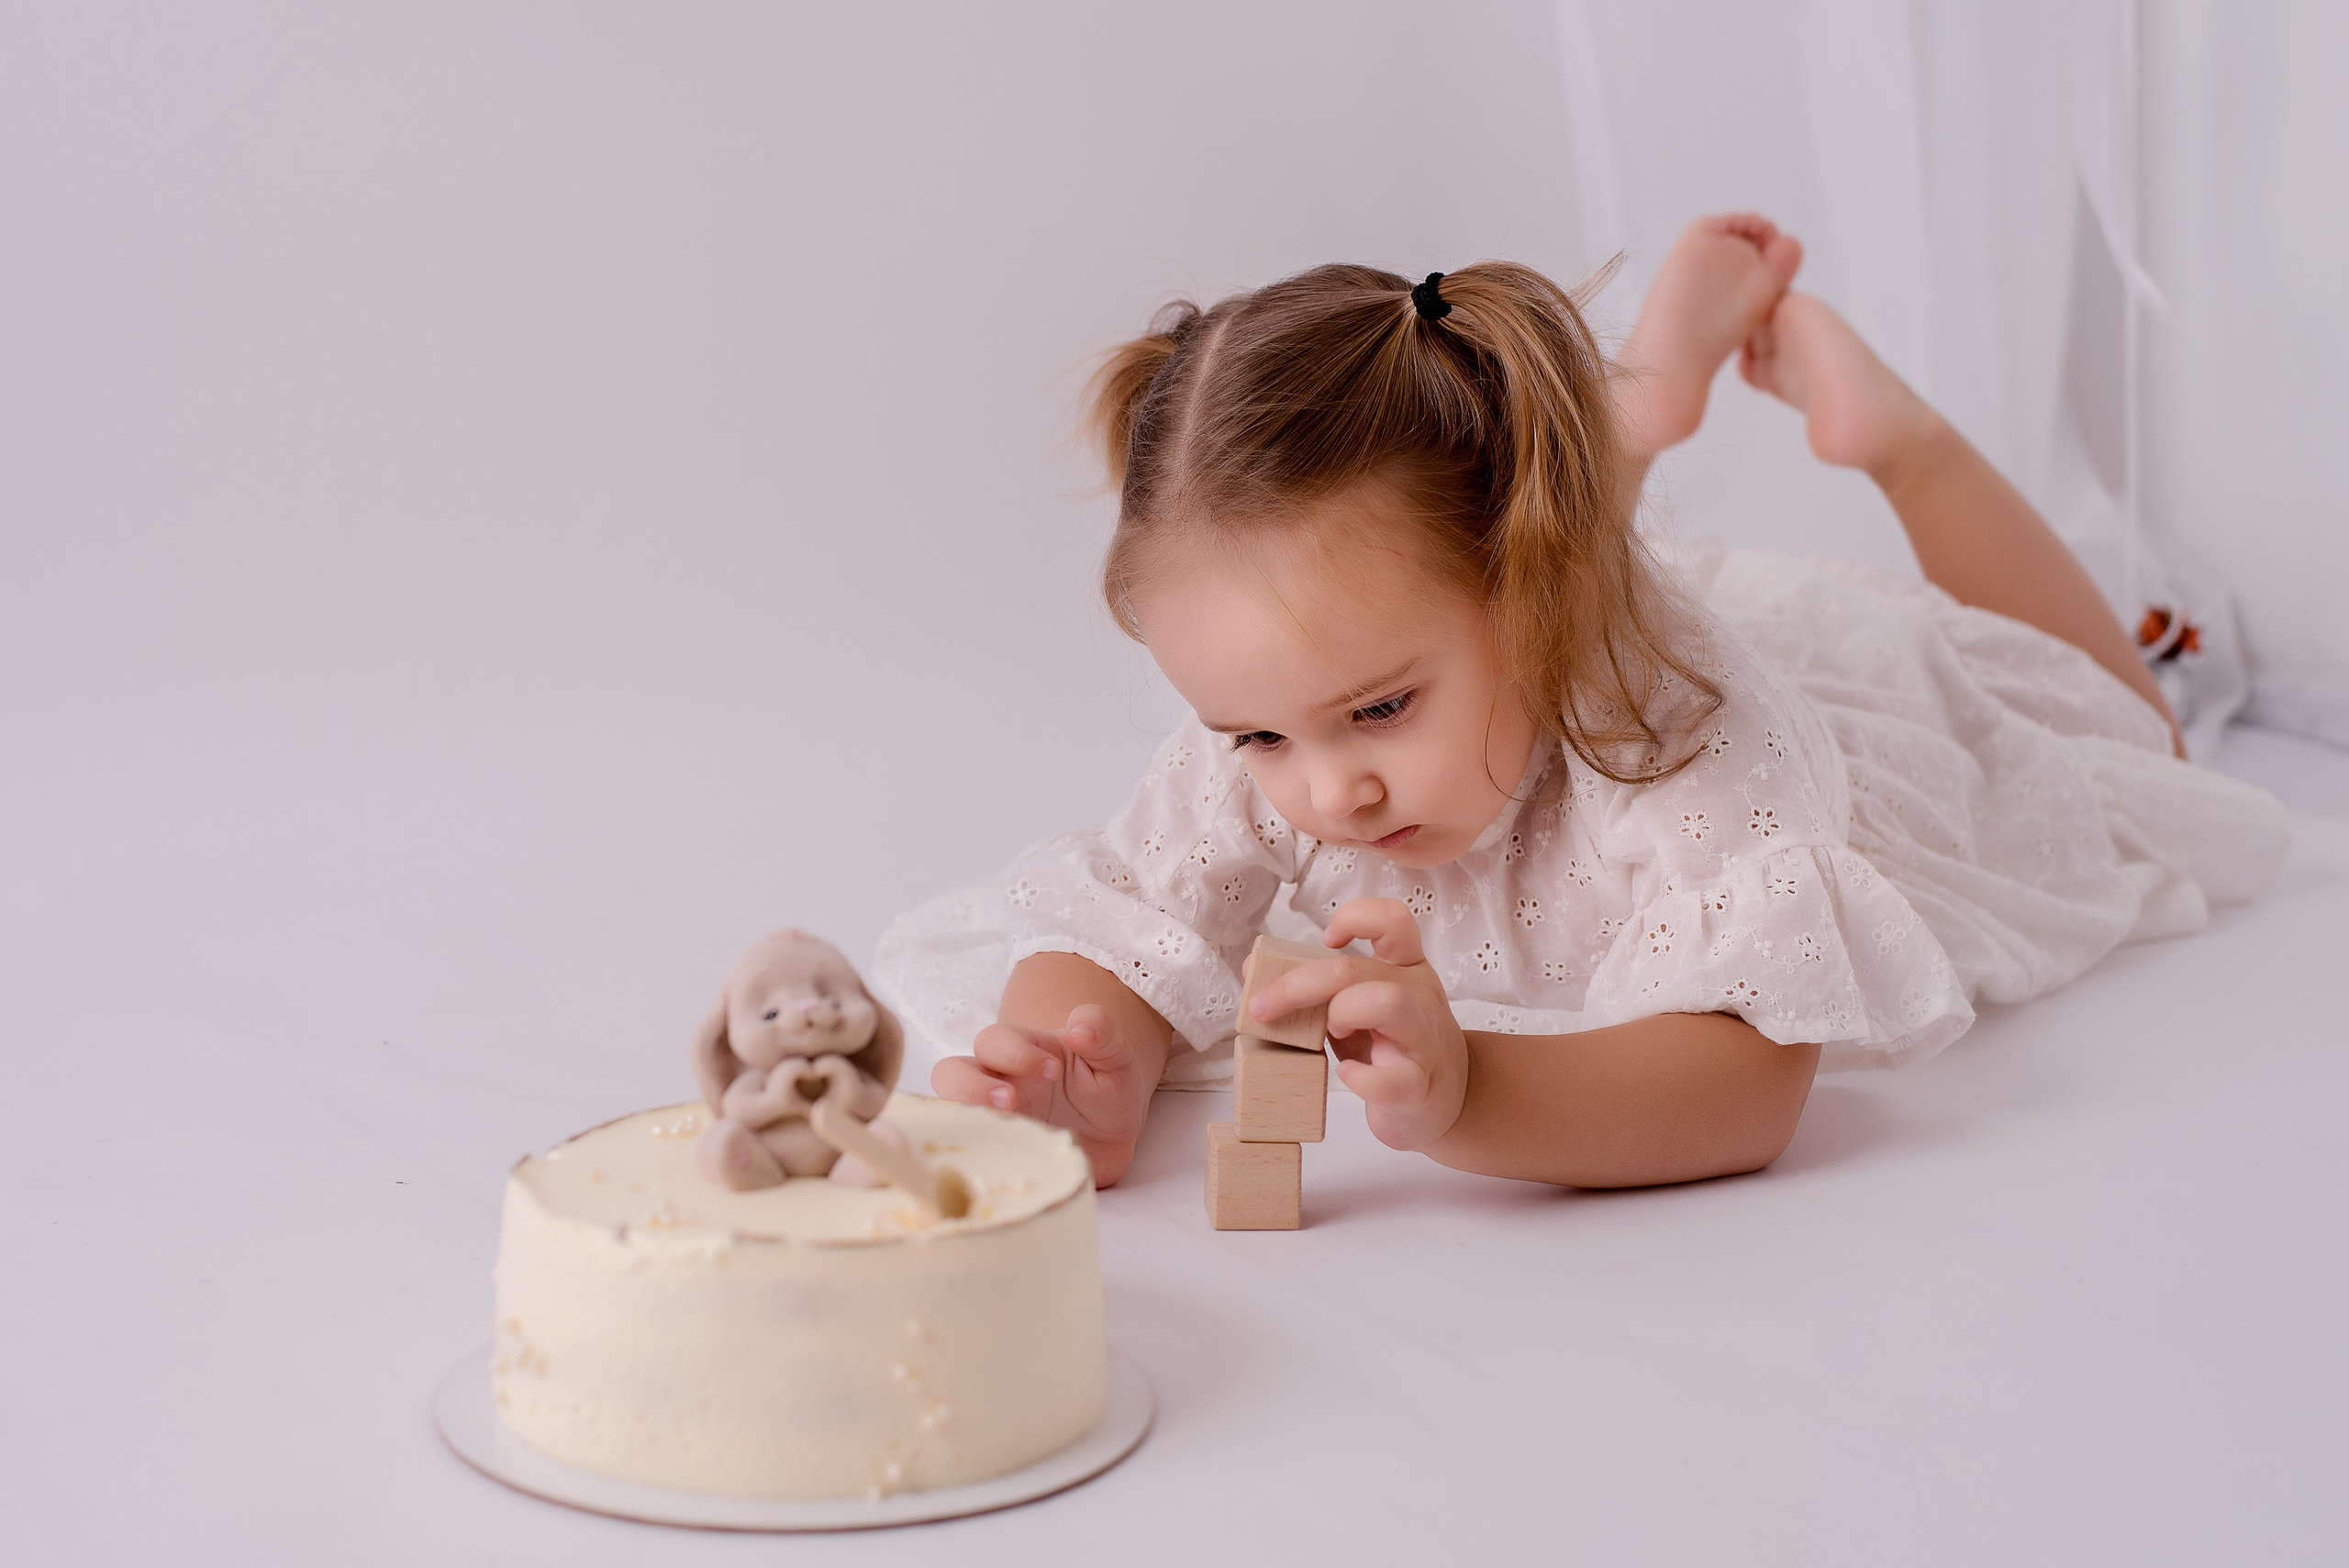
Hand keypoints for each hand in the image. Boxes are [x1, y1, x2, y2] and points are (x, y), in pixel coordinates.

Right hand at [932, 1003, 1156, 1185]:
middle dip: (971, 1085)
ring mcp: (992, 1120)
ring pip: (947, 1112)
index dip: (1015, 1051)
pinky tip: (1000, 1167)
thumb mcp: (1117, 1059)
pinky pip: (965, 1155)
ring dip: (964, 1120)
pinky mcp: (995, 1153)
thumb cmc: (1108, 1089)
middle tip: (1011, 1101)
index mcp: (1023, 1051)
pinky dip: (970, 1160)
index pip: (994, 1039)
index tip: (1053, 1071)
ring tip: (1001, 1130)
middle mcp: (997, 1082)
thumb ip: (1103, 1035)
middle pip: (950, 1072)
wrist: (1115, 1139)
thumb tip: (1080, 1027)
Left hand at [1245, 899, 1467, 1152]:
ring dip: (1342, 1013)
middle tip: (1265, 1008)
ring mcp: (1423, 1040)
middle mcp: (1418, 995)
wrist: (1450, 1099)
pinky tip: (1348, 1076)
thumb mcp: (1361, 1006)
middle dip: (1299, 985)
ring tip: (1331, 1033)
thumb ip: (1318, 986)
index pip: (1393, 919)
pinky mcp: (1419, 1086)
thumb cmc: (1395, 1046)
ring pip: (1388, 1003)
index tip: (1326, 939)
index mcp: (1404, 968)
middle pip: (1357, 968)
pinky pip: (1394, 1079)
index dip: (1355, 918)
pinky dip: (1363, 1079)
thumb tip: (1254, 967)